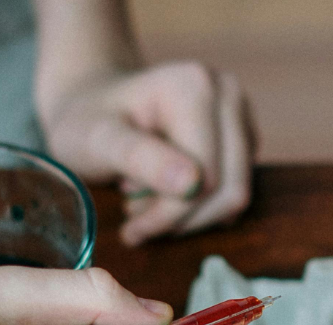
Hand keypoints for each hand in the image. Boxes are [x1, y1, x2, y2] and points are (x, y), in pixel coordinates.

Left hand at [40, 63, 254, 246]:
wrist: (91, 102)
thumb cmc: (87, 121)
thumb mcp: (97, 140)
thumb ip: (139, 157)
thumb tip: (192, 184)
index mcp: (194, 86)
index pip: (204, 178)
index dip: (169, 214)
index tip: (130, 229)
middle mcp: (226, 92)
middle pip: (230, 188)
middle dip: (182, 216)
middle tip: (137, 219)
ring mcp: (241, 112)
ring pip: (235, 194)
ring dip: (190, 214)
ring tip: (145, 202)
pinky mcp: (244, 135)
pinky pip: (234, 188)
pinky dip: (201, 205)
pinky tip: (164, 192)